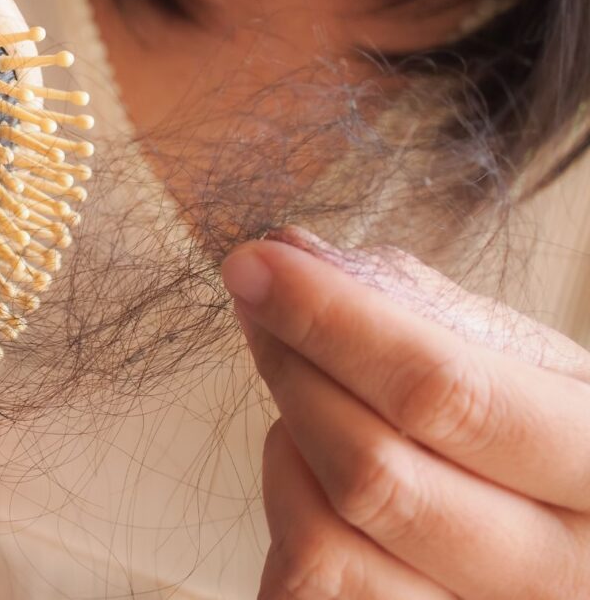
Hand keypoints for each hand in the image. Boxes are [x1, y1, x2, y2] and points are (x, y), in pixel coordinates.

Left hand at [222, 227, 589, 599]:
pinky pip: (303, 583)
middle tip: (259, 305)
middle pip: (373, 472)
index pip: (445, 394)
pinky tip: (311, 470)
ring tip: (313, 403)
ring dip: (290, 446)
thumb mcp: (521, 364)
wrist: (562, 536)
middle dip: (293, 369)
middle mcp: (554, 573)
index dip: (334, 322)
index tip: (259, 264)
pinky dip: (286, 509)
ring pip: (323, 538)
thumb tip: (295, 252)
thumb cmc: (529, 436)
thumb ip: (419, 309)